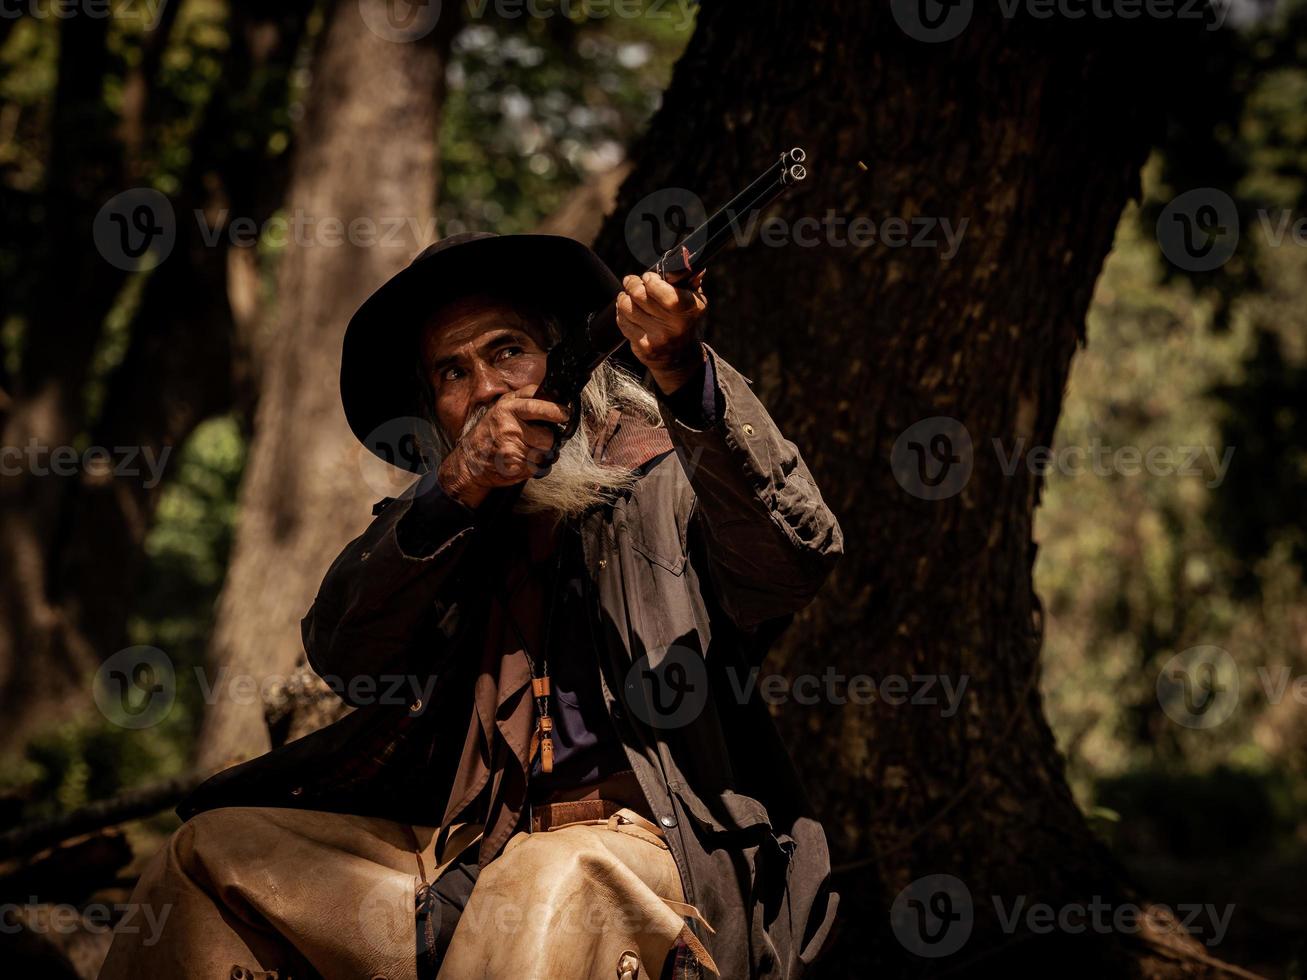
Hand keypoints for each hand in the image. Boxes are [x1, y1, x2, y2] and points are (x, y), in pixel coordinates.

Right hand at [436, 384, 570, 508]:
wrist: (469, 461)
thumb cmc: (489, 432)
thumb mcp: (502, 406)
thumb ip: (525, 398)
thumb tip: (553, 396)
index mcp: (507, 409)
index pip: (536, 406)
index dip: (554, 411)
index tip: (565, 415)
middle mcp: (510, 428)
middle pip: (548, 436)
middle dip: (547, 439)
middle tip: (536, 438)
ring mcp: (513, 448)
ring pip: (545, 452)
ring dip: (541, 453)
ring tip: (525, 450)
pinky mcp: (516, 466)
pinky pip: (539, 466)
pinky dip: (535, 466)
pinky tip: (521, 460)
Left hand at [615, 263, 707, 394]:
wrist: (678, 356)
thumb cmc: (684, 319)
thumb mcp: (694, 299)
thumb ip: (689, 278)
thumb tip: (686, 257)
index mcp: (691, 309)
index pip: (665, 293)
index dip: (651, 281)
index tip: (649, 277)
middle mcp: (676, 326)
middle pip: (640, 296)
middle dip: (632, 283)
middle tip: (631, 281)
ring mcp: (658, 338)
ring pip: (627, 307)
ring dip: (624, 297)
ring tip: (628, 296)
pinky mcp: (643, 347)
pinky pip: (622, 322)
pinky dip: (621, 313)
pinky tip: (628, 311)